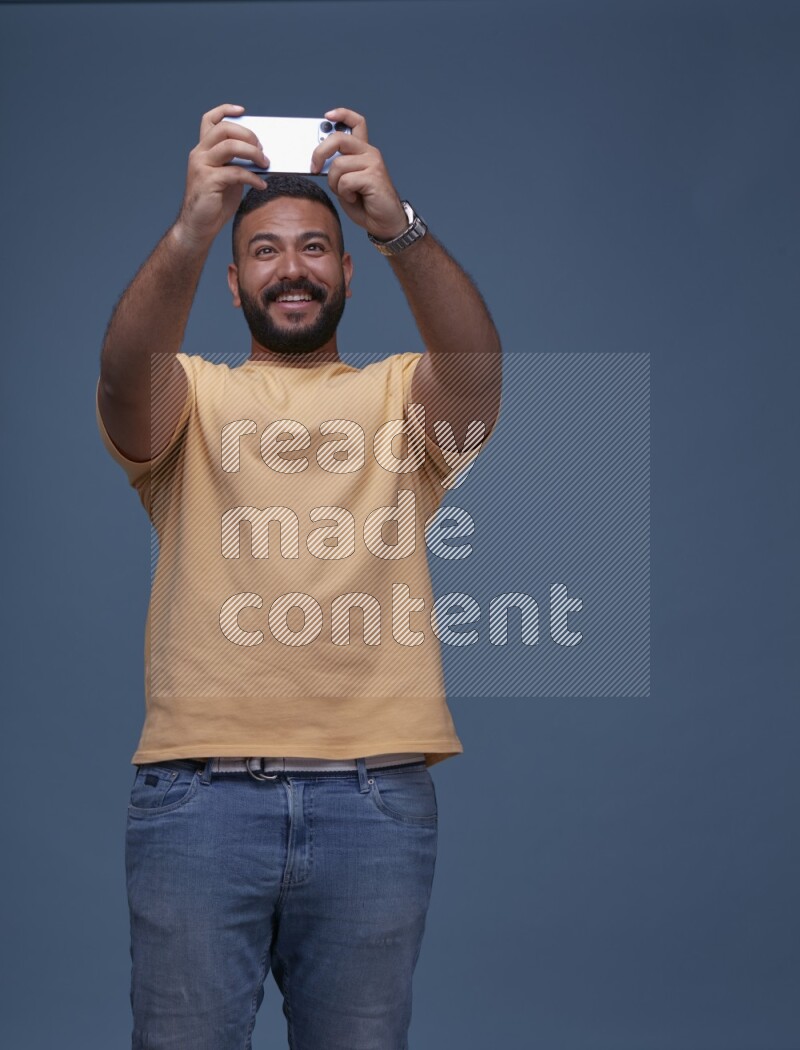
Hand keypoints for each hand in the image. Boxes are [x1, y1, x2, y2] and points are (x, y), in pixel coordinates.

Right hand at [174, 104, 269, 249]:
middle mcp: (199, 154)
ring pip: (230, 146)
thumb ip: (237, 163)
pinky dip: (253, 177)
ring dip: (253, 153)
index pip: (210, 120)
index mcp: (203, 150)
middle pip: (225, 129)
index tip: (242, 111)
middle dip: (248, 135)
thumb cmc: (214, 203)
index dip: (225, 110)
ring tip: (265, 164)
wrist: (198, 226)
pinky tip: (261, 185)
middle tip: (262, 148)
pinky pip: (236, 172)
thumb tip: (260, 155)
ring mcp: (202, 166)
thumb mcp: (227, 178)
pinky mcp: (208, 181)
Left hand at [311, 107, 407, 241]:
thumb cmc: (366, 204)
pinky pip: (345, 181)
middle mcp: (369, 153)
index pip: (356, 123)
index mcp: (363, 151)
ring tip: (346, 193)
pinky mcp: (374, 176)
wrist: (385, 222)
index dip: (342, 114)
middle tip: (315, 167)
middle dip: (320, 152)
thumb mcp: (345, 182)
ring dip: (335, 184)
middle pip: (339, 139)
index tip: (327, 116)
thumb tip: (319, 160)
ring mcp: (373, 163)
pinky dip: (344, 193)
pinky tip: (354, 198)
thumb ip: (337, 168)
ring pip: (338, 165)